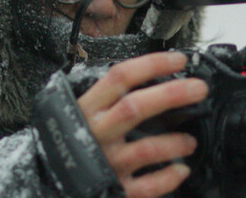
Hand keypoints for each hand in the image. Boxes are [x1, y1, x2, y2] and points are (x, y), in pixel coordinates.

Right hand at [77, 52, 207, 197]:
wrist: (46, 182)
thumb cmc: (70, 141)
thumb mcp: (79, 112)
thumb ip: (108, 98)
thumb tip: (152, 78)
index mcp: (88, 108)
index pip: (121, 76)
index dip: (153, 64)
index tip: (179, 60)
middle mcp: (97, 133)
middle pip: (135, 107)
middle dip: (172, 94)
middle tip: (199, 88)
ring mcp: (105, 162)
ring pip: (145, 148)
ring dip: (175, 142)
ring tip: (190, 140)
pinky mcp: (114, 190)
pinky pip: (147, 186)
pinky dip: (168, 178)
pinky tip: (181, 169)